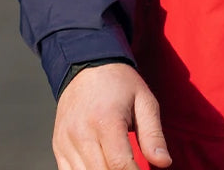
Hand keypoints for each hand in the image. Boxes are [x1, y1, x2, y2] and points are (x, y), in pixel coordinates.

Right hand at [52, 62, 171, 169]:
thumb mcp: (144, 101)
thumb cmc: (121, 84)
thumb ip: (153, 135)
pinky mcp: (58, 147)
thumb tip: (164, 163)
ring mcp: (66, 142)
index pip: (120, 165)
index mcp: (106, 120)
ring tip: (118, 167)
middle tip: (134, 168)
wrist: (87, 65)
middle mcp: (81, 133)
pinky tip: (101, 167)